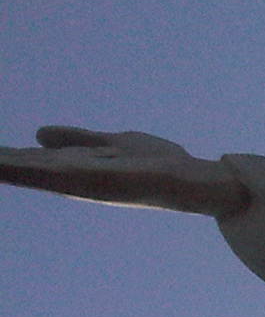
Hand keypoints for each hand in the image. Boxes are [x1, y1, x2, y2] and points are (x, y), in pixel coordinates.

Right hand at [0, 126, 248, 216]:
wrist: (194, 179)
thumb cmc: (157, 163)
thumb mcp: (109, 143)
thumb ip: (77, 140)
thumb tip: (39, 135)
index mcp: (77, 169)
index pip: (30, 162)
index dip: (5, 159)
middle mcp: (77, 178)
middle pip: (28, 170)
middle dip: (4, 166)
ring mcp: (87, 181)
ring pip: (36, 173)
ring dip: (8, 168)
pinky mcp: (100, 181)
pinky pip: (62, 175)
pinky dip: (34, 170)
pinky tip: (12, 164)